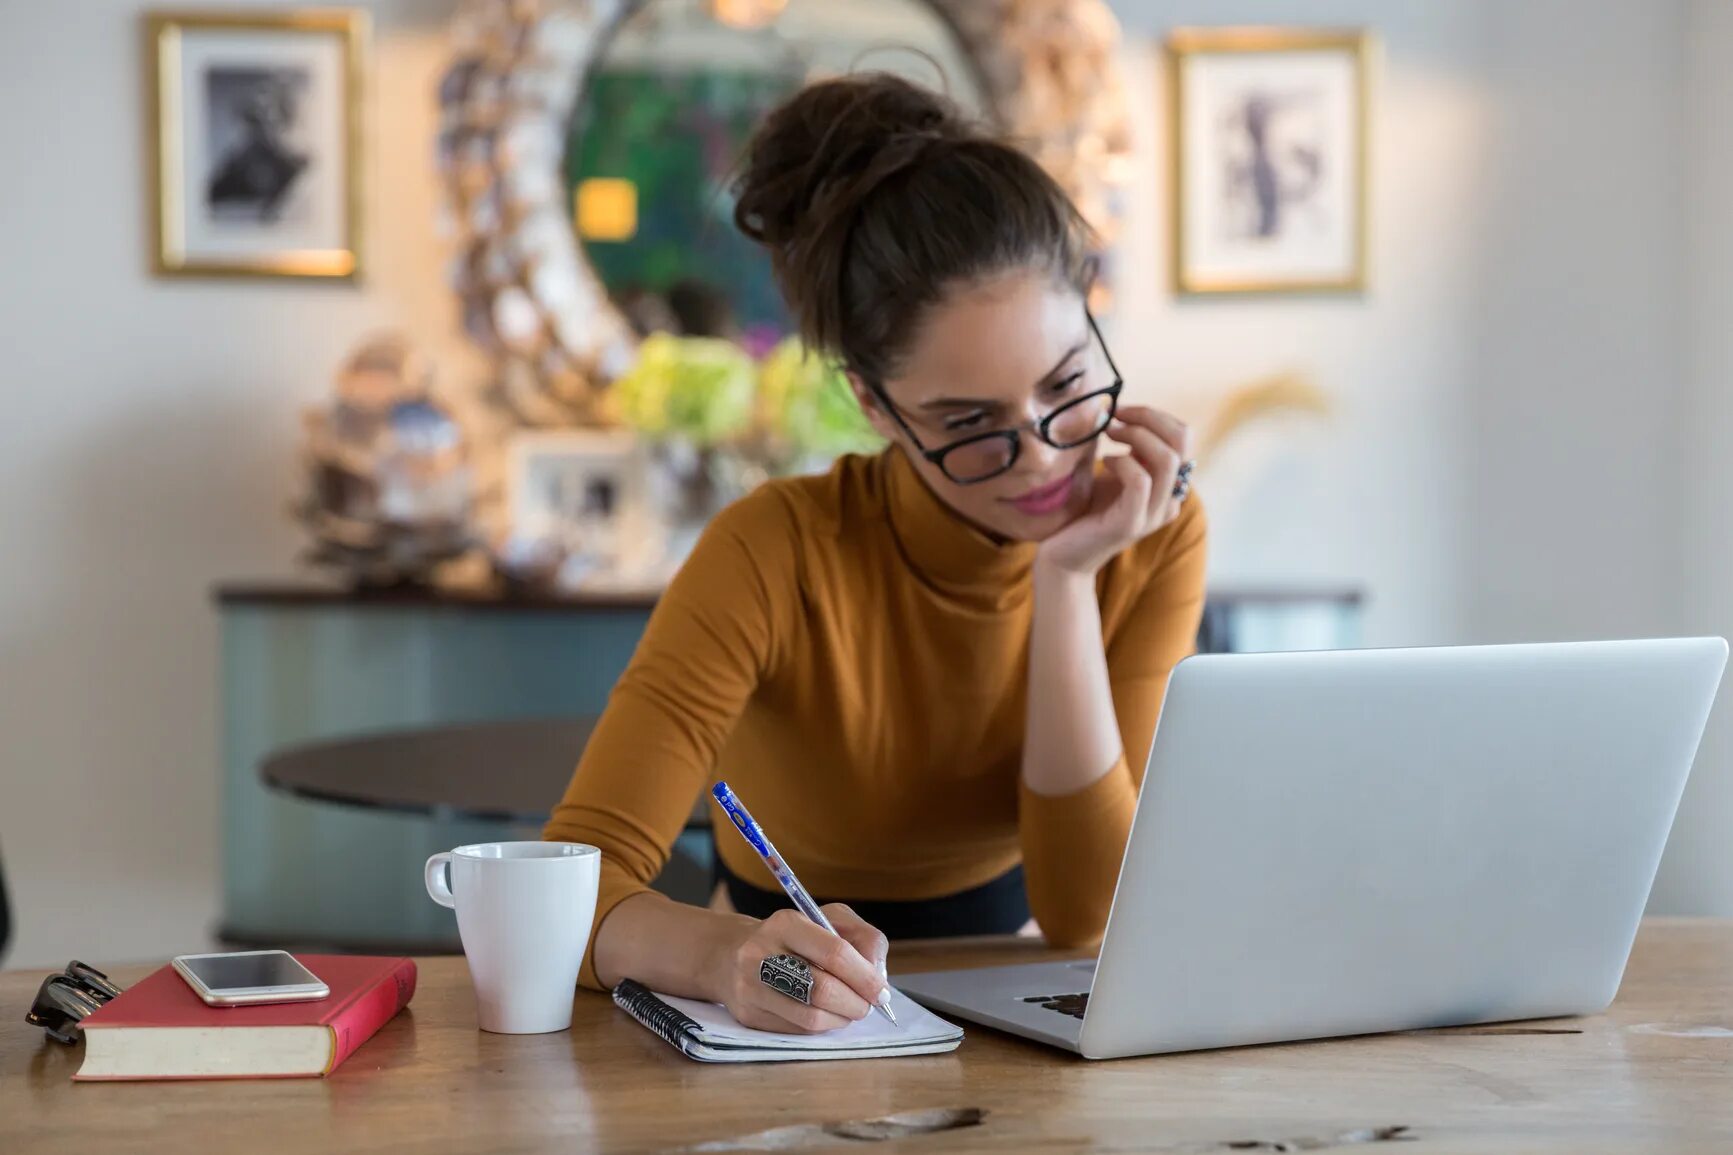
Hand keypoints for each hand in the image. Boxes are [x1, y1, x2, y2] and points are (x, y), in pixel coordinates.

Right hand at [706, 905, 889, 1033]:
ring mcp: (750, 987)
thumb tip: (878, 976)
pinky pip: (796, 1030)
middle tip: (868, 1005)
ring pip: (811, 1018)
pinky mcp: (748, 1015)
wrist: (730, 954)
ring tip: (848, 1010)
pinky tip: (825, 1015)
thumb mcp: (829, 920)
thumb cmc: (792, 937)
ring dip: (841, 1019)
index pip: (835, 952)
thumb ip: (864, 939)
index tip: (882, 991)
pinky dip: (821, 1027)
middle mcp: (761, 953)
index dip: (865, 977)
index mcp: (786, 923)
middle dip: (856, 1003)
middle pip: (823, 989)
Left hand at [1037, 406, 1193, 576]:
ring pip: (1167, 460)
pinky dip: (1123, 463)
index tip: (1122, 411)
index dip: (1156, 416)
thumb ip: (1130, 449)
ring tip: (1110, 433)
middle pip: (1182, 443)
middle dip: (1149, 418)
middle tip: (1117, 415)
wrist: (1062, 554)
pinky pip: (1141, 482)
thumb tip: (1125, 412)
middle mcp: (1168, 499)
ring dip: (1136, 436)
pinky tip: (1105, 463)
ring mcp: (1152, 514)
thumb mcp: (1112, 472)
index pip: (1184, 438)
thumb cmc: (1084, 510)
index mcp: (1167, 485)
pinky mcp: (1131, 524)